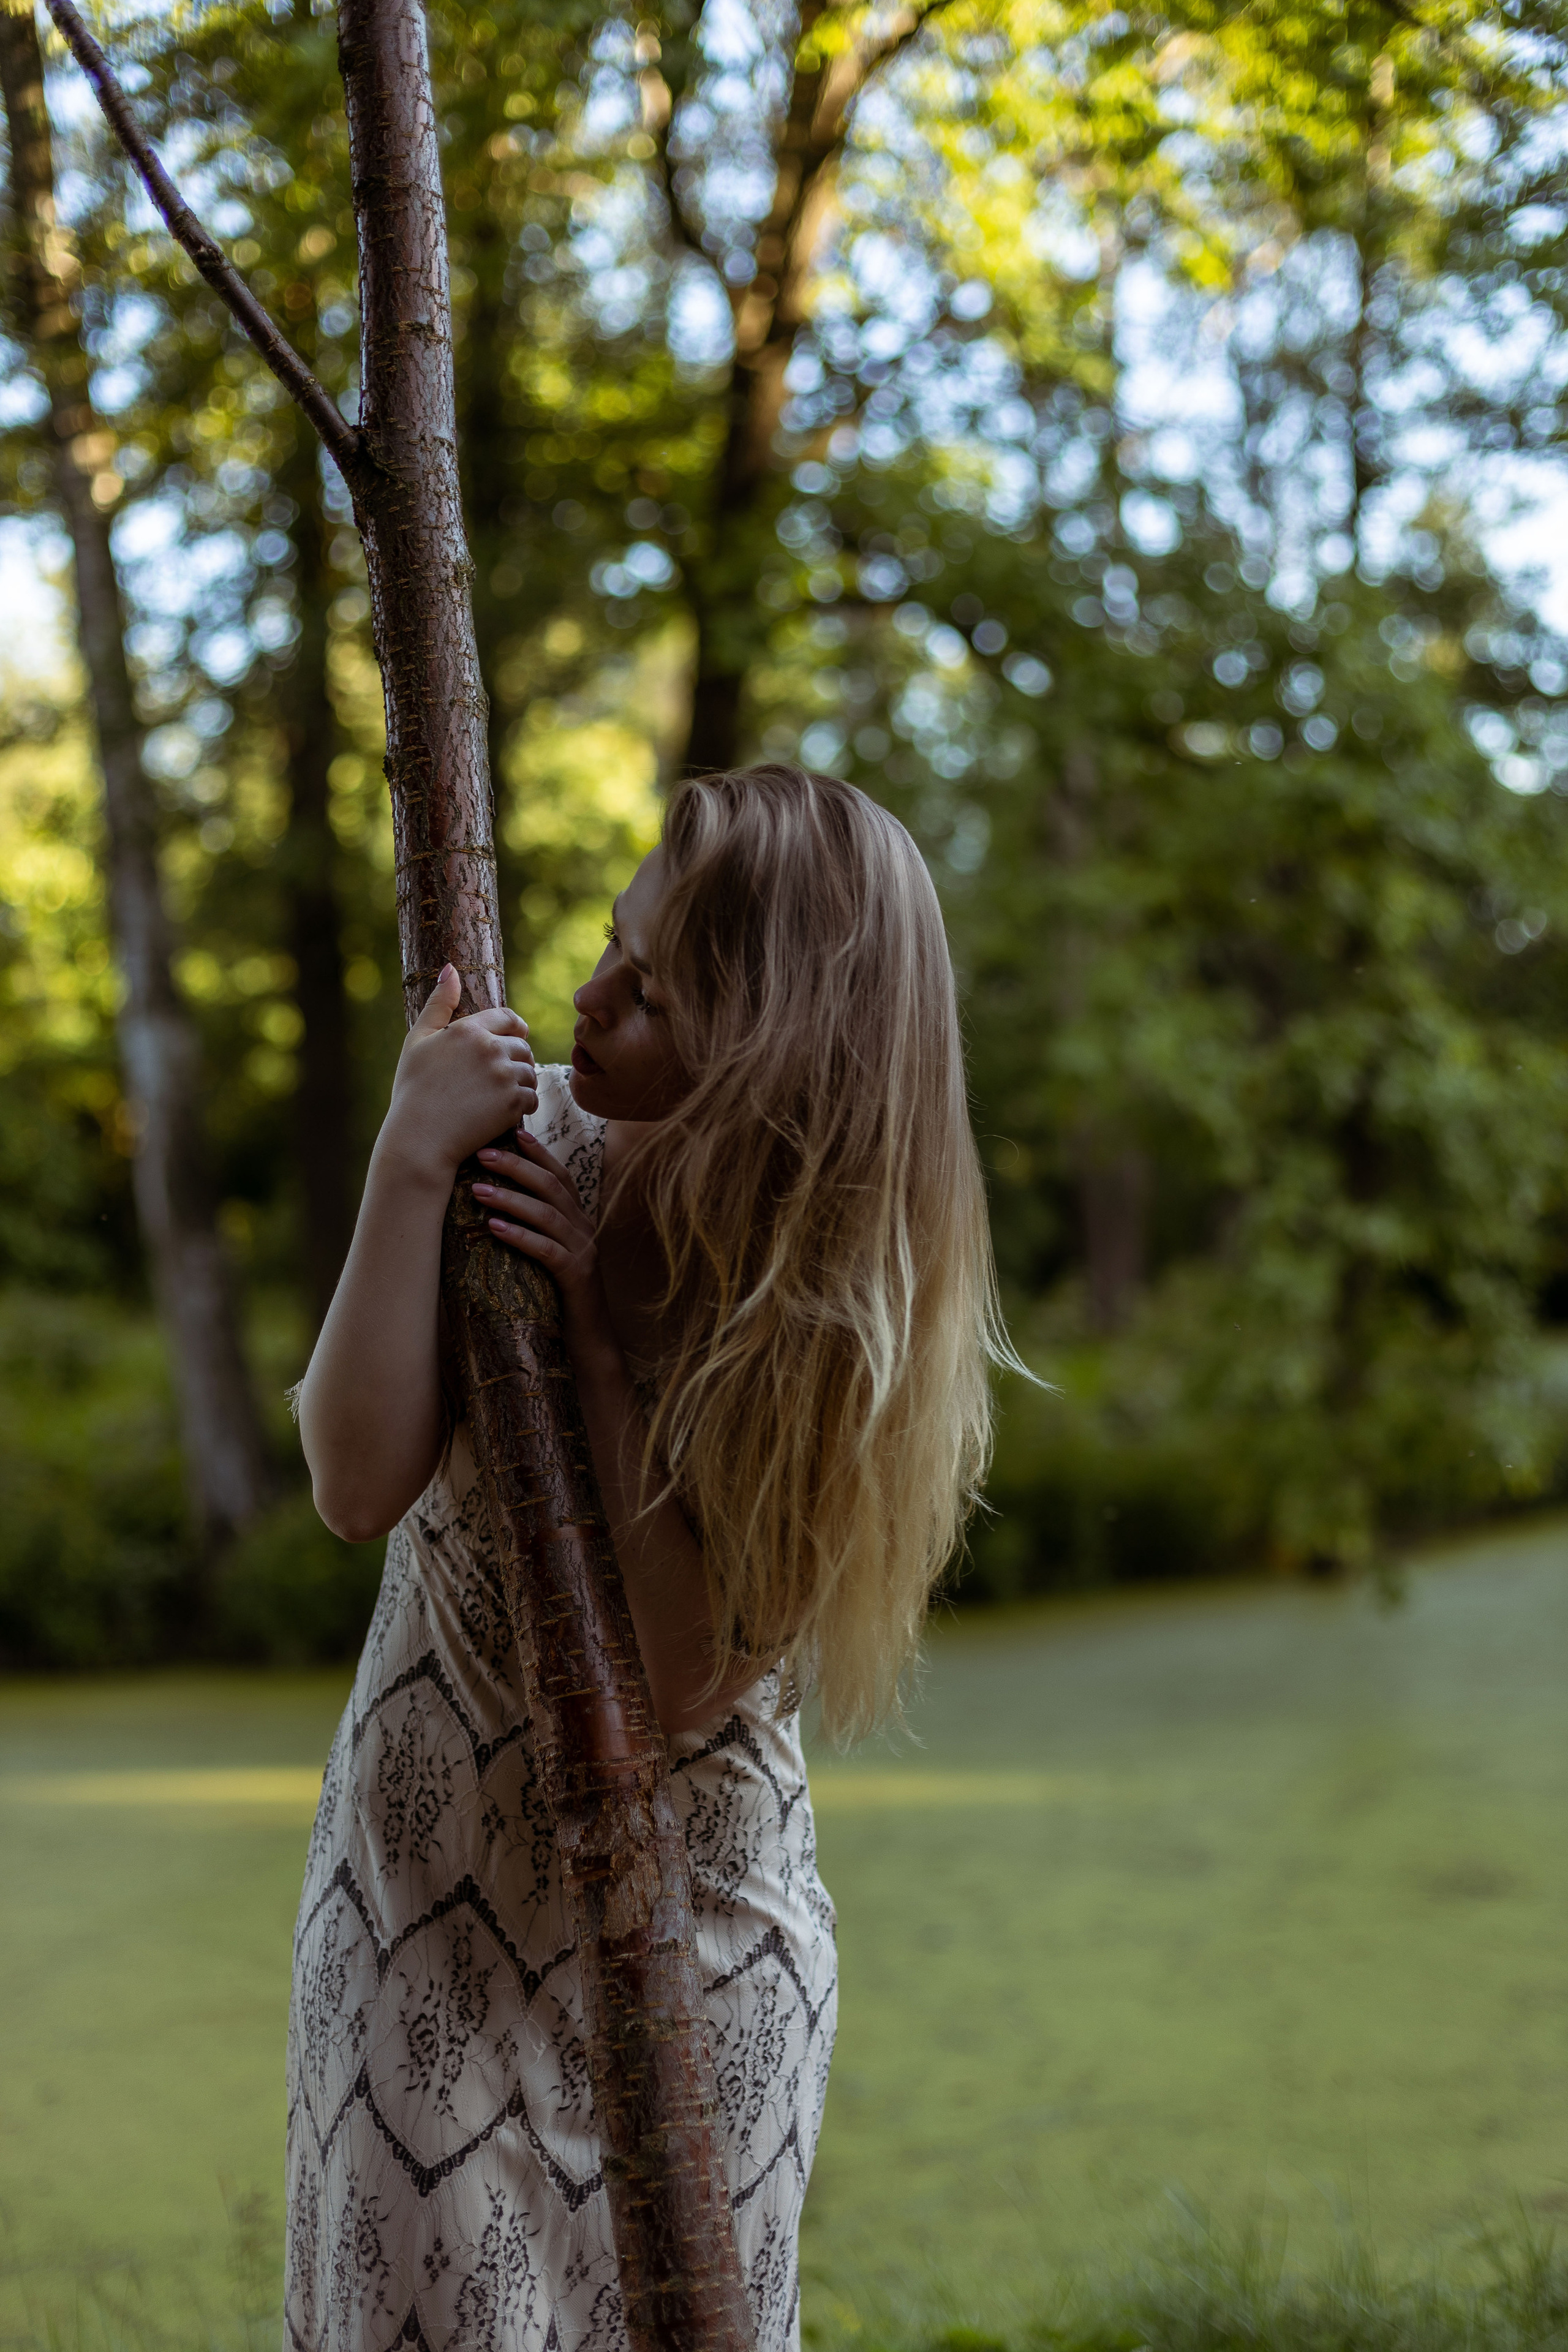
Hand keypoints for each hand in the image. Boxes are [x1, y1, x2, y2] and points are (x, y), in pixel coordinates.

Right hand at [380, 965, 536, 1185]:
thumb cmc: (413, 1090)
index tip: (514, 1037)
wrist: (420, 1139)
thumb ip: (438, 1004)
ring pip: (529, 1071)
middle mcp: (490, 1048)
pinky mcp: (514, 1103)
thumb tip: (450, 968)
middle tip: (500, 1076)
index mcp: (468, 1030)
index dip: (513, 1028)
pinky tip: (504, 1112)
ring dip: (521, 1082)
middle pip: (522, 1046)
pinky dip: (523, 1105)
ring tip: (501, 1095)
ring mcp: (504, 1076)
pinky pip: (532, 1097)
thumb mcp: (417, 1041)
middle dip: (515, 1058)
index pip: (507, 1018)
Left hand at [471, 1132, 604, 1315]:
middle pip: (551, 1186)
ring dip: (510, 1199)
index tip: (510, 1132)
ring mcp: (584, 1251)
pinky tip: (494, 1229)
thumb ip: (535, 1229)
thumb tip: (494, 1205)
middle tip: (481, 1154)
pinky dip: (520, 1236)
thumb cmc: (560, 1297)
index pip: (558, 1176)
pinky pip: (547, 1250)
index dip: (537, 1152)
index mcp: (578, 1219)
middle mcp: (585, 1228)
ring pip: (548, 1213)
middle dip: (516, 1166)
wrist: (589, 1342)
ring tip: (477, 1190)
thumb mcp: (548, 1255)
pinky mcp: (577, 1276)